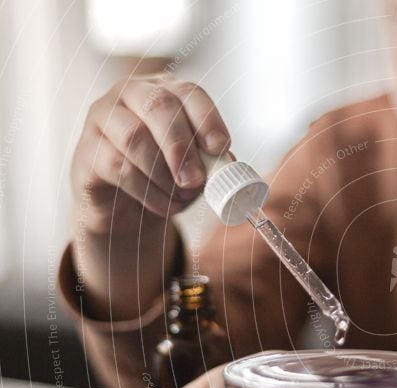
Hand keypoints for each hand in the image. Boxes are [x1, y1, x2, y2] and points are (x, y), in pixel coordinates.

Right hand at [71, 73, 230, 233]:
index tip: (220, 148)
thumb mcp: (193, 165)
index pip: (188, 91)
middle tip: (195, 179)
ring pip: (135, 137)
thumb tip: (227, 166)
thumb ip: (210, 160)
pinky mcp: (87, 150)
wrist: (124, 205)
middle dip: (182, 146)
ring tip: (181, 197)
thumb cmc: (165, 175)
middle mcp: (131, 94)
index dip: (207, 118)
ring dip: (164, 174)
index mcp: (165, 90)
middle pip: (158, 106)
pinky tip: (164, 205)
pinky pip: (119, 167)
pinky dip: (148, 192)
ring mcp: (103, 118)